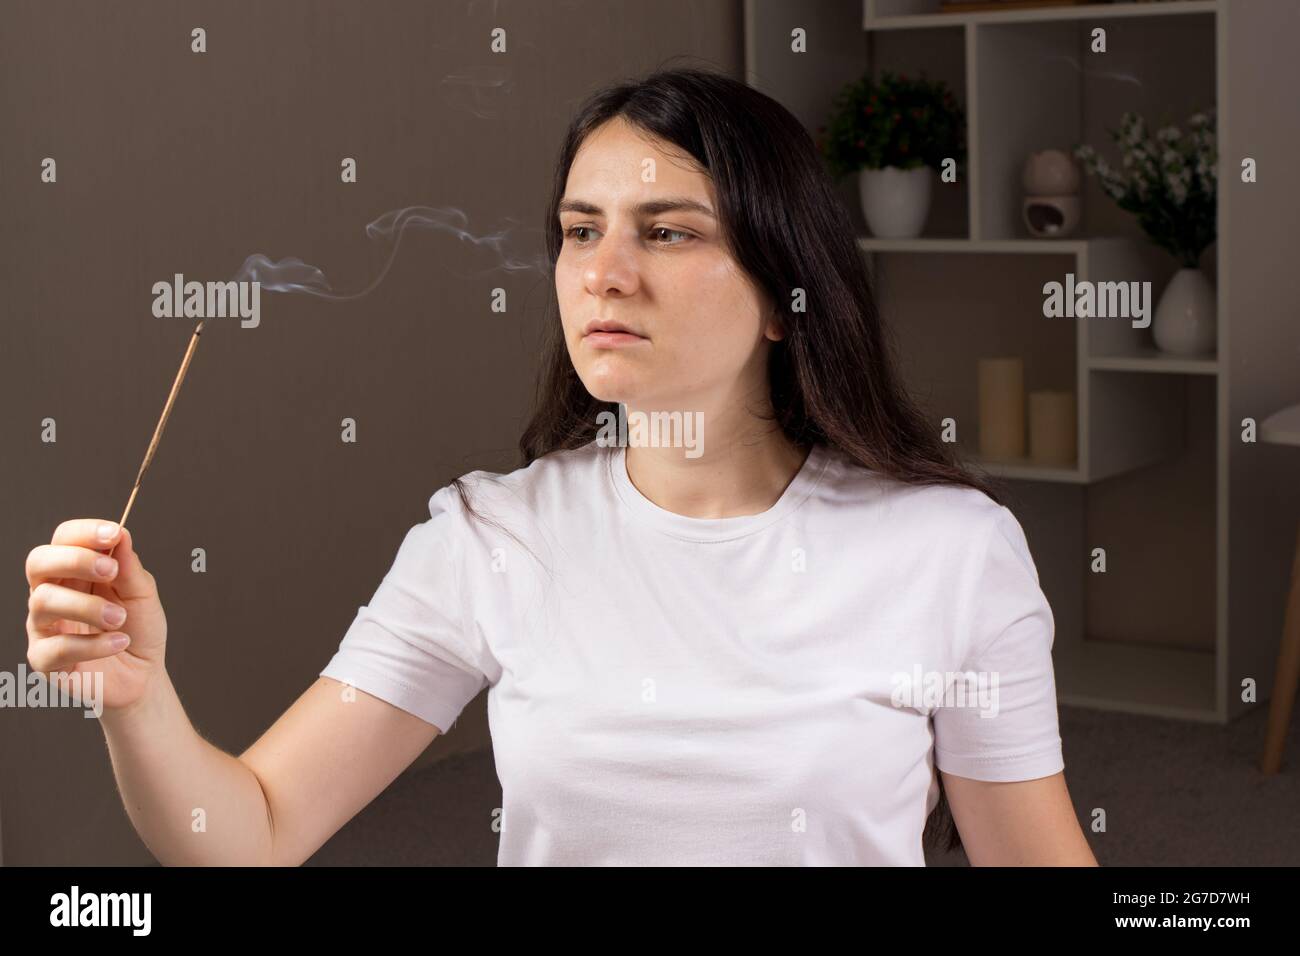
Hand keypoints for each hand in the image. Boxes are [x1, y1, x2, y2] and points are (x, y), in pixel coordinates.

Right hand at [25, 520, 167, 712]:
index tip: (114, 533)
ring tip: (120, 618)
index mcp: (75, 572)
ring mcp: (43, 625)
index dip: (84, 533)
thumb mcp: (142, 594)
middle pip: (38, 562)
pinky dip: (93, 644)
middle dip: (74, 560)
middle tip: (110, 571)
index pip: (63, 539)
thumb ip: (129, 567)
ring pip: (43, 601)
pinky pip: (56, 647)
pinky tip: (118, 642)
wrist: (144, 675)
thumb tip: (120, 534)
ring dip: (88, 606)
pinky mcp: (44, 659)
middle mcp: (52, 593)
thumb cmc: (139, 629)